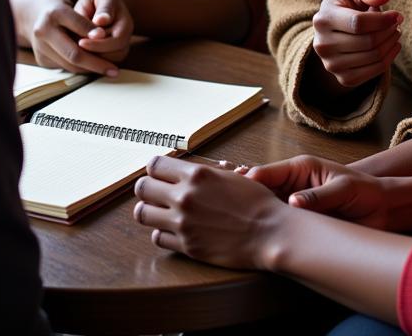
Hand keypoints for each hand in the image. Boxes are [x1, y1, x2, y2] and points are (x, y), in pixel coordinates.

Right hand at [17, 0, 120, 75]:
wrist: (28, 16)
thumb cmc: (57, 8)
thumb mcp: (70, 6)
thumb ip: (84, 20)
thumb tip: (102, 36)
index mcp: (54, 14)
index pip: (78, 25)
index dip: (95, 33)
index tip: (110, 40)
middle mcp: (44, 32)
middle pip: (74, 54)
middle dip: (97, 64)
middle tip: (115, 70)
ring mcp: (40, 48)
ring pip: (70, 65)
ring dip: (91, 69)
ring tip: (109, 70)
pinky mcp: (41, 60)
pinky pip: (65, 67)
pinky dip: (82, 68)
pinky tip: (95, 68)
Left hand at [74, 0, 134, 62]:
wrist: (110, 7)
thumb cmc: (103, 0)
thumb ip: (103, 9)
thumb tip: (100, 21)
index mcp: (126, 24)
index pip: (117, 41)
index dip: (98, 44)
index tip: (80, 42)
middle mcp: (126, 39)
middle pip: (115, 56)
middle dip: (94, 55)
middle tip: (75, 49)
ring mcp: (120, 49)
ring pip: (110, 63)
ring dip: (92, 60)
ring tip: (76, 50)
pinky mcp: (112, 56)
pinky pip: (103, 65)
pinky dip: (90, 62)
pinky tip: (78, 53)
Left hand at [134, 156, 284, 269]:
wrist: (269, 231)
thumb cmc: (255, 201)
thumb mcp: (227, 176)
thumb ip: (200, 174)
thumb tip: (179, 171)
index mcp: (197, 174)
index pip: (154, 165)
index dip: (155, 168)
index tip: (159, 173)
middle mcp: (185, 197)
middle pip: (142, 188)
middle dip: (146, 188)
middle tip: (155, 191)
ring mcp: (183, 223)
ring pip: (143, 214)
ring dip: (149, 210)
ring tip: (159, 211)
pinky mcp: (186, 246)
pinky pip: (157, 238)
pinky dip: (162, 232)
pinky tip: (173, 229)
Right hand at [247, 155, 390, 229]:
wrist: (382, 209)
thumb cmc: (364, 191)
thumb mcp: (343, 188)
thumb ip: (319, 196)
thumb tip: (293, 203)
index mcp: (301, 168)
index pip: (266, 173)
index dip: (248, 183)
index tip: (235, 196)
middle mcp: (293, 185)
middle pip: (260, 191)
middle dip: (244, 201)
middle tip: (227, 214)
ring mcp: (294, 204)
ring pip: (266, 209)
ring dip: (255, 218)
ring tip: (236, 229)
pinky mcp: (300, 222)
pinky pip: (280, 225)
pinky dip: (269, 232)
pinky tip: (258, 241)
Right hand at [312, 0, 401, 87]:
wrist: (335, 32)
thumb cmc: (348, 7)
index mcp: (323, 19)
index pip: (358, 23)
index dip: (382, 19)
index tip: (396, 15)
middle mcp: (322, 44)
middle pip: (367, 41)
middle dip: (389, 31)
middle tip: (397, 23)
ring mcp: (331, 64)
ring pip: (373, 57)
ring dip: (391, 43)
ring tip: (395, 32)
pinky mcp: (343, 78)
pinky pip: (374, 72)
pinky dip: (389, 58)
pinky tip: (392, 45)